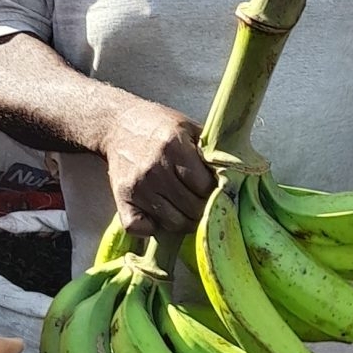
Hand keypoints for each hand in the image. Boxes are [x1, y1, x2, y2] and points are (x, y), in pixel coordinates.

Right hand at [103, 98, 218, 236]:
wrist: (117, 125)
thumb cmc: (158, 126)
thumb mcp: (188, 128)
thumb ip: (209, 152)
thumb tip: (234, 177)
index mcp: (174, 147)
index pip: (205, 186)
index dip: (216, 191)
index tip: (218, 190)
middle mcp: (155, 169)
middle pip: (191, 208)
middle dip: (203, 209)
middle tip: (204, 203)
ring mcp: (137, 186)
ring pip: (172, 222)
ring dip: (183, 221)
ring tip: (186, 209)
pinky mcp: (122, 199)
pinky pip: (139, 228)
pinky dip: (151, 228)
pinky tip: (159, 216)